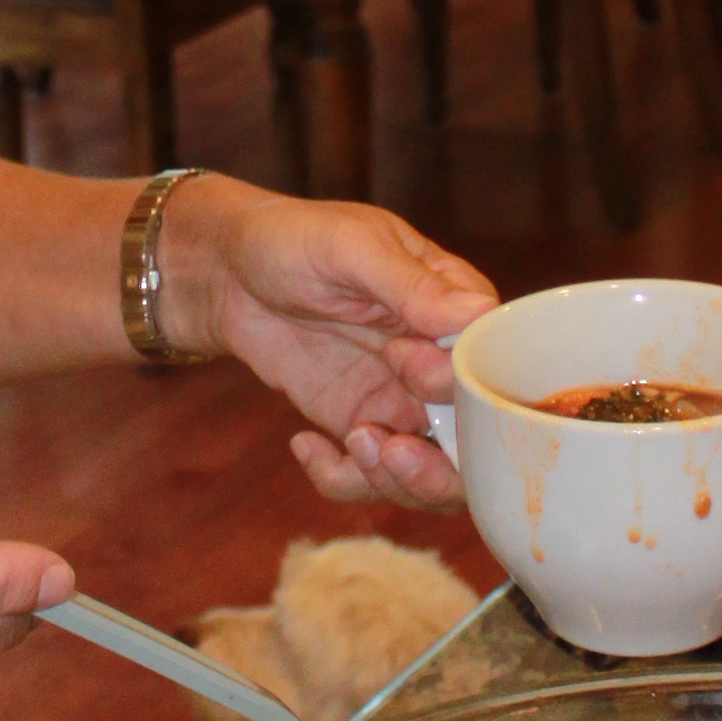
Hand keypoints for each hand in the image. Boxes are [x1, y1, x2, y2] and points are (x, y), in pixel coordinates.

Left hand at [159, 181, 492, 510]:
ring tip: (353, 442)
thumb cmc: (295, 240)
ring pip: (435, 476)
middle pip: (479, 441)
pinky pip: (372, 479)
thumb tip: (477, 312)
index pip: (494, 364)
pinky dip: (344, 479)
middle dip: (441, 462)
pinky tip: (306, 444)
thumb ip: (412, 284)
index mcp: (456, 308)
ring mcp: (404, 401)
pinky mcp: (362, 426)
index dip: (460, 381)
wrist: (227, 274)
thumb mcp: (351, 247)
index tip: (404, 359)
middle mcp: (442, 363)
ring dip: (398, 480)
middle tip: (388, 441)